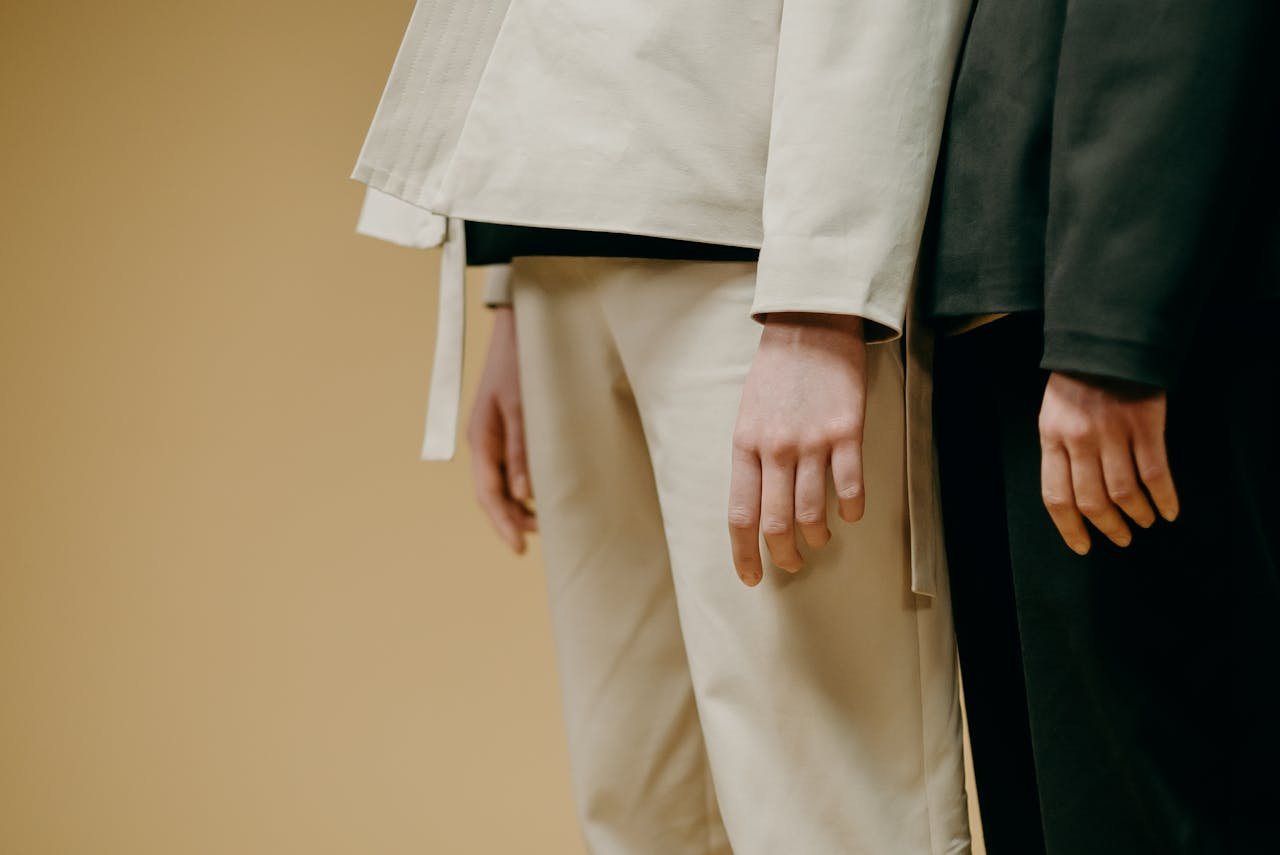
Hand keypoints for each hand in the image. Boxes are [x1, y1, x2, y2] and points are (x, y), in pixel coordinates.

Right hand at [466, 306, 536, 552]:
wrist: (520, 329)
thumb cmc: (522, 364)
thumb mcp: (524, 407)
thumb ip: (523, 450)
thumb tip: (524, 495)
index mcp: (482, 440)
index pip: (489, 494)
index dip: (503, 523)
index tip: (519, 547)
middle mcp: (485, 443)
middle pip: (493, 494)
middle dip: (512, 520)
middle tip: (539, 541)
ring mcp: (495, 437)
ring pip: (503, 484)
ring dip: (520, 506)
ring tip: (545, 524)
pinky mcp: (509, 430)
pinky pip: (512, 467)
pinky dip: (526, 486)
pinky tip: (542, 495)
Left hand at [728, 313, 866, 585]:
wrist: (810, 325)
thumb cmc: (777, 372)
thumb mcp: (749, 414)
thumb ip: (752, 458)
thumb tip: (758, 505)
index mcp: (745, 446)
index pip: (740, 514)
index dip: (744, 553)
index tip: (751, 577)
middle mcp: (775, 449)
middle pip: (776, 523)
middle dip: (783, 555)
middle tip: (791, 565)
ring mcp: (811, 442)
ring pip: (812, 513)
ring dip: (816, 538)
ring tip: (819, 541)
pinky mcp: (845, 432)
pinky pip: (850, 487)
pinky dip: (851, 510)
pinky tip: (850, 515)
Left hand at [1038, 371, 1178, 554]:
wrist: (1107, 342)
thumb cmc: (1078, 381)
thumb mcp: (1053, 414)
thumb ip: (1059, 451)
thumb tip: (1072, 497)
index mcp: (1051, 438)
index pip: (1056, 496)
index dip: (1069, 528)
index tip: (1082, 546)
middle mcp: (1079, 439)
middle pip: (1092, 501)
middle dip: (1108, 527)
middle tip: (1120, 538)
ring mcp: (1113, 433)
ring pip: (1124, 492)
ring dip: (1136, 515)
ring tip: (1143, 523)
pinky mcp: (1145, 425)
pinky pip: (1155, 473)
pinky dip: (1164, 498)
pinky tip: (1169, 511)